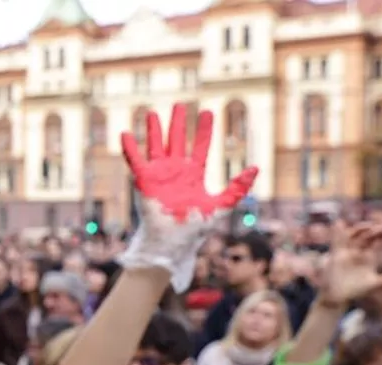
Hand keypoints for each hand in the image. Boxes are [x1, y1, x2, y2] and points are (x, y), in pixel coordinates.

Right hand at [120, 103, 258, 289]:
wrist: (173, 242)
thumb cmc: (195, 229)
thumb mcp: (221, 206)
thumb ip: (237, 188)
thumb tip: (255, 168)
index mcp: (193, 176)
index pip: (200, 147)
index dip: (204, 131)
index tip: (208, 112)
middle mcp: (175, 172)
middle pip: (177, 141)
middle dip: (179, 123)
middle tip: (180, 104)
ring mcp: (159, 175)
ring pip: (156, 146)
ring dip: (155, 130)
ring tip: (153, 113)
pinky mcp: (144, 182)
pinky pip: (136, 161)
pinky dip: (130, 148)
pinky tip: (126, 134)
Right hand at [317, 220, 381, 306]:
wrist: (338, 296)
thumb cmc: (357, 290)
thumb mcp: (377, 284)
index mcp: (370, 255)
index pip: (379, 240)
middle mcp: (359, 251)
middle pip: (369, 234)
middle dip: (378, 228)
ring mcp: (348, 251)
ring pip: (354, 234)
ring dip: (361, 228)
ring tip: (369, 226)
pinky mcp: (337, 253)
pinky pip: (337, 240)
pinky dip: (337, 232)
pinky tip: (339, 223)